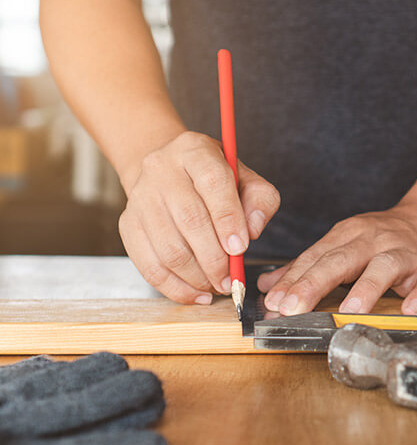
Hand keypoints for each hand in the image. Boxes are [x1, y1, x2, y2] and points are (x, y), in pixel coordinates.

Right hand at [119, 131, 279, 303]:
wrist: (168, 173)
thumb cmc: (214, 180)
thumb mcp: (245, 179)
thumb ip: (260, 200)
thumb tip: (253, 230)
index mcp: (195, 151)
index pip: (212, 182)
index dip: (228, 218)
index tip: (240, 248)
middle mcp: (162, 169)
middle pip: (189, 219)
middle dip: (215, 258)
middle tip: (231, 279)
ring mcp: (140, 197)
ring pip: (168, 247)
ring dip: (197, 276)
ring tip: (217, 286)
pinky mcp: (128, 224)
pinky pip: (148, 264)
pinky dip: (175, 287)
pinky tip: (197, 294)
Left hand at [257, 203, 416, 315]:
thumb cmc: (387, 238)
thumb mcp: (346, 244)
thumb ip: (309, 266)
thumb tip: (269, 286)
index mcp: (349, 235)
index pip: (316, 257)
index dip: (293, 280)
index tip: (272, 301)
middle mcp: (375, 241)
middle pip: (342, 260)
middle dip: (314, 283)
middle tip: (292, 308)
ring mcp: (406, 254)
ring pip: (384, 268)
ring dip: (367, 289)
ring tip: (350, 310)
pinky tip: (411, 310)